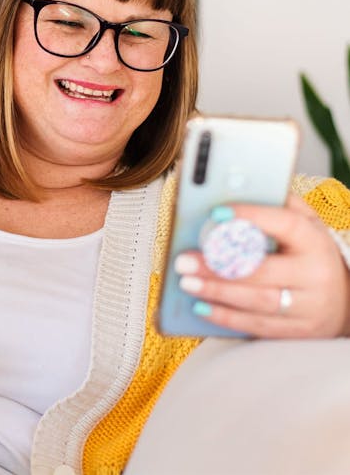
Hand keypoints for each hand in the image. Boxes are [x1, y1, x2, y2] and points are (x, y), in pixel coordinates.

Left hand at [174, 194, 349, 337]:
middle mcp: (315, 275)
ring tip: (186, 283)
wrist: (345, 299)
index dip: (250, 216)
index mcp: (315, 241)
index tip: (216, 213)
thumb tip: (240, 186)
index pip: (285, 224)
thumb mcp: (306, 225)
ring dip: (217, 293)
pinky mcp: (298, 331)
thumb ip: (279, 206)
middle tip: (184, 261)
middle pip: (264, 270)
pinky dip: (226, 317)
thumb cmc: (310, 254)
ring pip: (258, 301)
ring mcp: (308, 306)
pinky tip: (201, 307)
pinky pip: (258, 326)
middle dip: (218, 266)